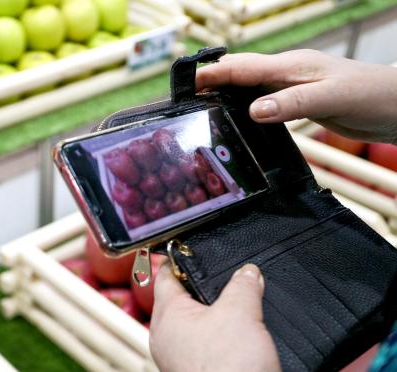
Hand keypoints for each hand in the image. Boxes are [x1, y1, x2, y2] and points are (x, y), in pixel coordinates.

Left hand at [150, 264, 284, 371]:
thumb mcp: (242, 313)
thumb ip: (243, 284)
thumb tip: (248, 272)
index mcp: (165, 317)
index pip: (165, 275)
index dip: (180, 259)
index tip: (193, 249)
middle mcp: (164, 338)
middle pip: (180, 299)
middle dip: (204, 288)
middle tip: (228, 278)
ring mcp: (177, 360)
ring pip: (193, 324)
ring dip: (214, 315)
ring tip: (239, 308)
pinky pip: (202, 346)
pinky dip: (219, 337)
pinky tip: (240, 339)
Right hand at [196, 49, 396, 143]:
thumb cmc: (370, 95)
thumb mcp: (330, 98)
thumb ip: (291, 103)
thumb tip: (254, 110)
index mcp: (290, 66)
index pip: (241, 67)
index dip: (212, 74)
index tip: (186, 84)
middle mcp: (286, 74)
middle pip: (239, 74)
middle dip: (210, 81)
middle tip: (185, 98)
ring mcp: (291, 87)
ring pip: (248, 88)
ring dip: (224, 94)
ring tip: (201, 108)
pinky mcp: (298, 102)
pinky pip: (262, 102)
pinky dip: (243, 108)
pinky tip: (237, 120)